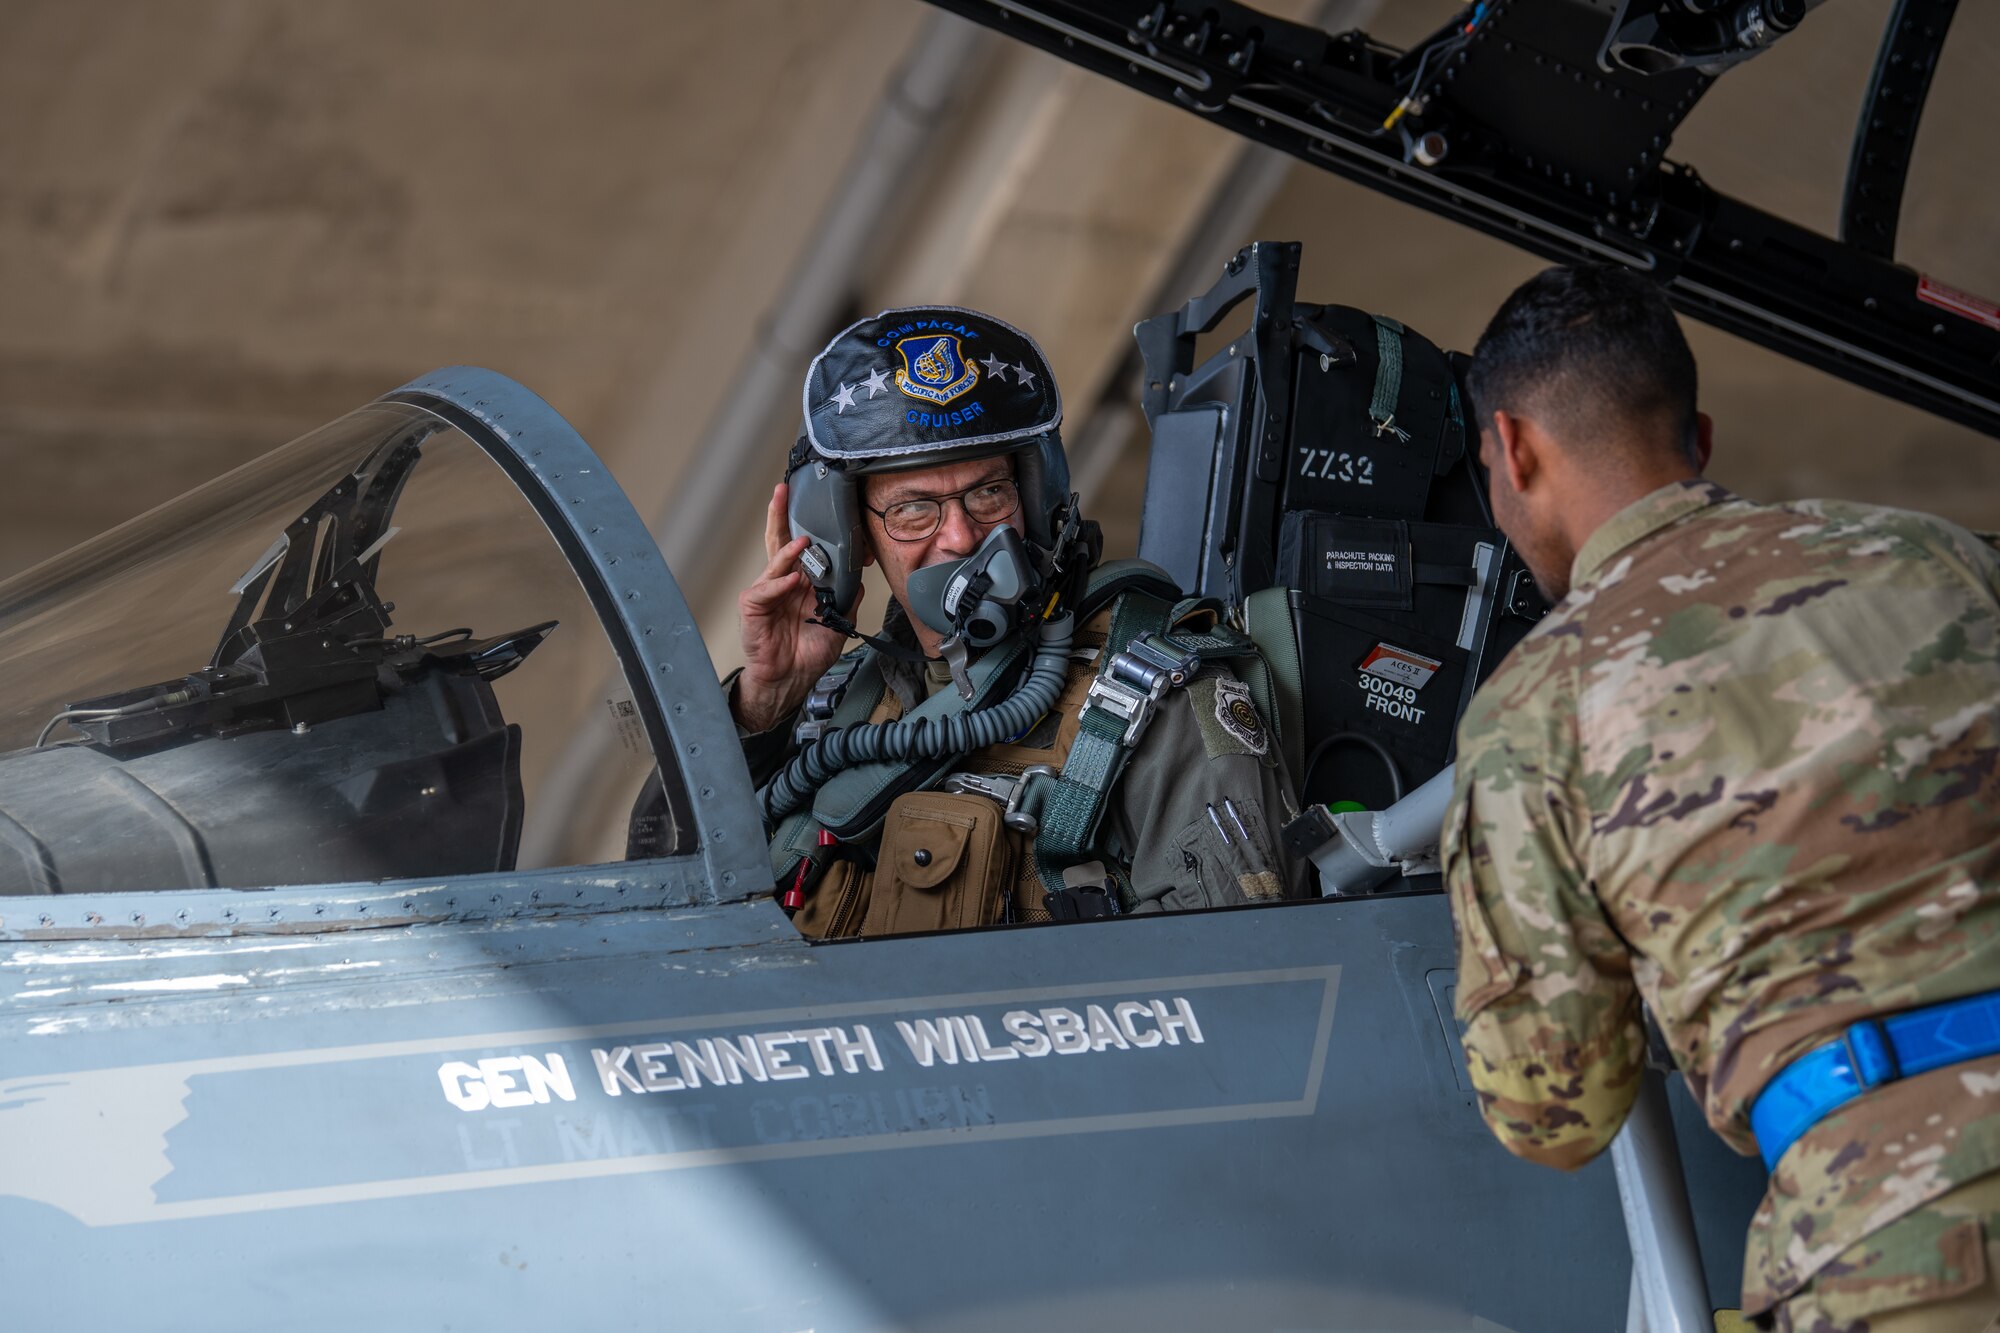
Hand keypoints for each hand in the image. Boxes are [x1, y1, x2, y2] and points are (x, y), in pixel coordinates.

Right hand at [733, 482, 857, 732]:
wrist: (791, 678)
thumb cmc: (808, 651)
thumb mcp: (838, 620)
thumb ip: (847, 596)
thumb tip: (861, 573)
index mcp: (800, 581)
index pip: (800, 546)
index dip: (805, 526)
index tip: (813, 504)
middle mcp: (781, 581)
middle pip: (778, 541)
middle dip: (779, 515)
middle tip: (782, 491)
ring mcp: (766, 592)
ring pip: (774, 562)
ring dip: (788, 551)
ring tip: (803, 541)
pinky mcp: (753, 607)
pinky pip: (766, 591)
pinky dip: (780, 585)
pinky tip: (793, 581)